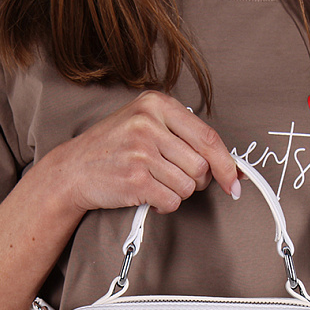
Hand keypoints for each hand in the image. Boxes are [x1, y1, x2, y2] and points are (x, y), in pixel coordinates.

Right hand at [37, 90, 239, 215]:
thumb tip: (231, 167)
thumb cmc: (114, 149)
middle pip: (202, 166)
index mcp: (157, 104)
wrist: (73, 169)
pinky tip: (149, 195)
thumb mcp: (145, 125)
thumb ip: (185, 137)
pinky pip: (172, 201)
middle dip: (195, 181)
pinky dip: (165, 205)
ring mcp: (141, 151)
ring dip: (177, 193)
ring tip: (155, 183)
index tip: (235, 182)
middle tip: (173, 179)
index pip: (209, 137)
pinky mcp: (135, 179)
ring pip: (189, 186)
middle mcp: (149, 124)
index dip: (228, 165)